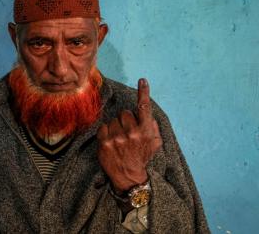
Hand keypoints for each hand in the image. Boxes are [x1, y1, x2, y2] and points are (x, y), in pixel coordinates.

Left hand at [97, 78, 162, 192]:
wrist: (129, 177)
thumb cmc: (141, 158)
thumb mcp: (154, 144)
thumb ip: (152, 128)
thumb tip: (147, 116)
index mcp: (145, 131)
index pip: (144, 108)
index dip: (143, 92)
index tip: (142, 80)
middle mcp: (132, 133)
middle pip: (124, 112)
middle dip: (125, 120)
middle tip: (126, 133)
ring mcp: (117, 138)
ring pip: (113, 120)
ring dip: (115, 127)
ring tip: (119, 140)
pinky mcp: (105, 143)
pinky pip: (103, 127)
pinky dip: (106, 132)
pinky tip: (111, 142)